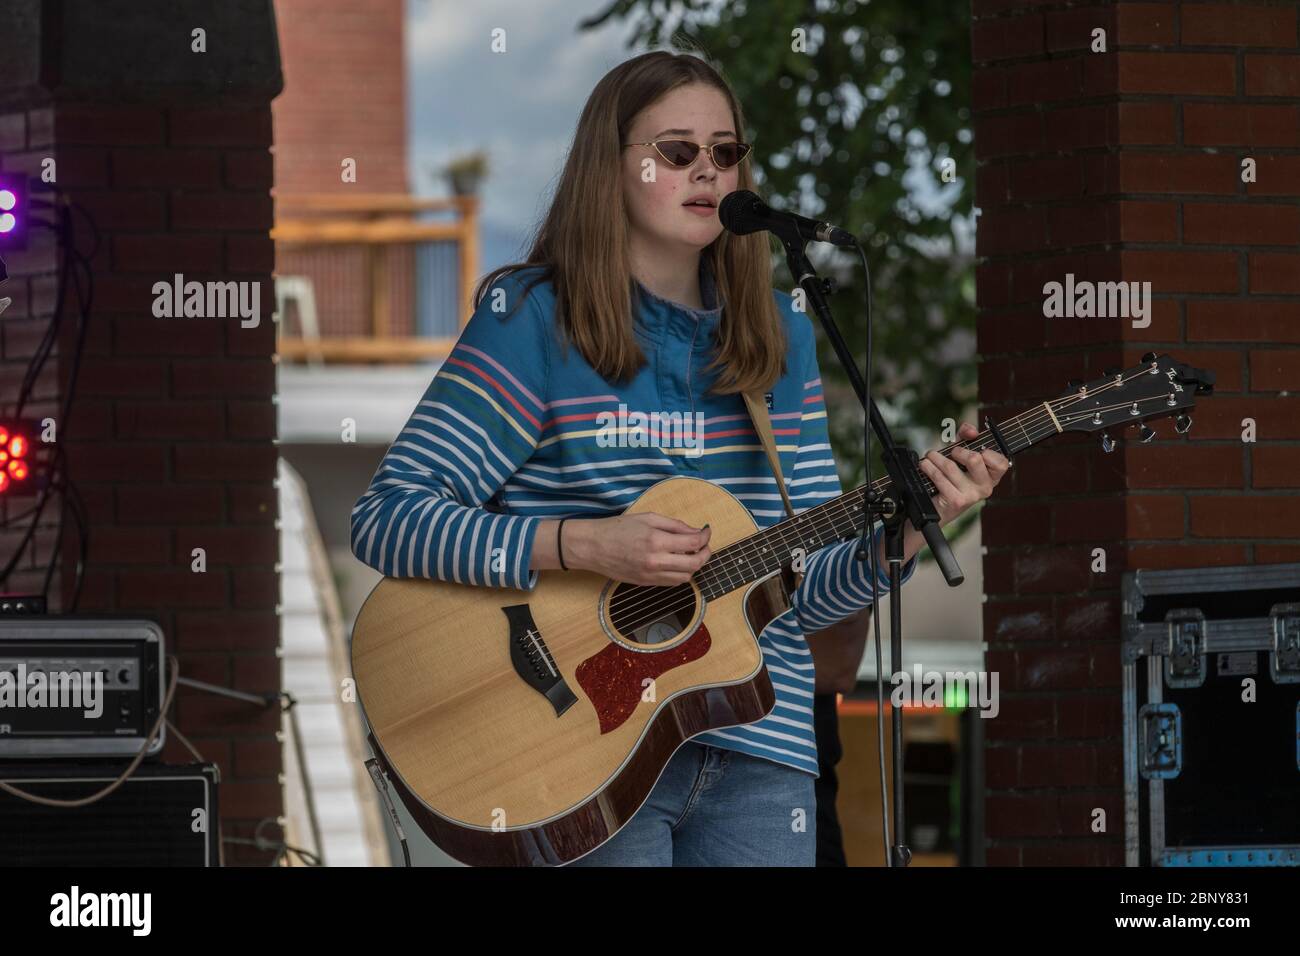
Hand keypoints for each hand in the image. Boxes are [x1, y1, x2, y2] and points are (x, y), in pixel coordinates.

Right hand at [566, 513, 710, 585]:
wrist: (593, 547)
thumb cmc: (617, 528)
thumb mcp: (647, 518)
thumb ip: (674, 525)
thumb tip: (694, 531)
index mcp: (657, 541)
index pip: (693, 543)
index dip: (705, 537)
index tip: (706, 531)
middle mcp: (656, 561)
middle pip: (694, 563)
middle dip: (705, 553)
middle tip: (704, 545)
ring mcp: (651, 575)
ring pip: (685, 577)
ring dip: (694, 565)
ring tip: (691, 554)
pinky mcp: (646, 583)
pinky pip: (672, 582)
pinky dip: (681, 574)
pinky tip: (677, 563)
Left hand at [917, 422, 1010, 525]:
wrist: (937, 505)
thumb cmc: (952, 477)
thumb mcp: (961, 454)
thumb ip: (967, 436)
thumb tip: (971, 430)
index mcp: (992, 476)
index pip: (1001, 463)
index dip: (989, 453)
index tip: (977, 450)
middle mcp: (985, 488)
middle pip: (975, 459)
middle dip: (958, 451)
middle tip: (951, 452)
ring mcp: (971, 496)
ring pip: (950, 466)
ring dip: (935, 457)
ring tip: (930, 456)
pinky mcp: (956, 501)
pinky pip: (939, 477)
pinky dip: (928, 467)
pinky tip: (925, 466)